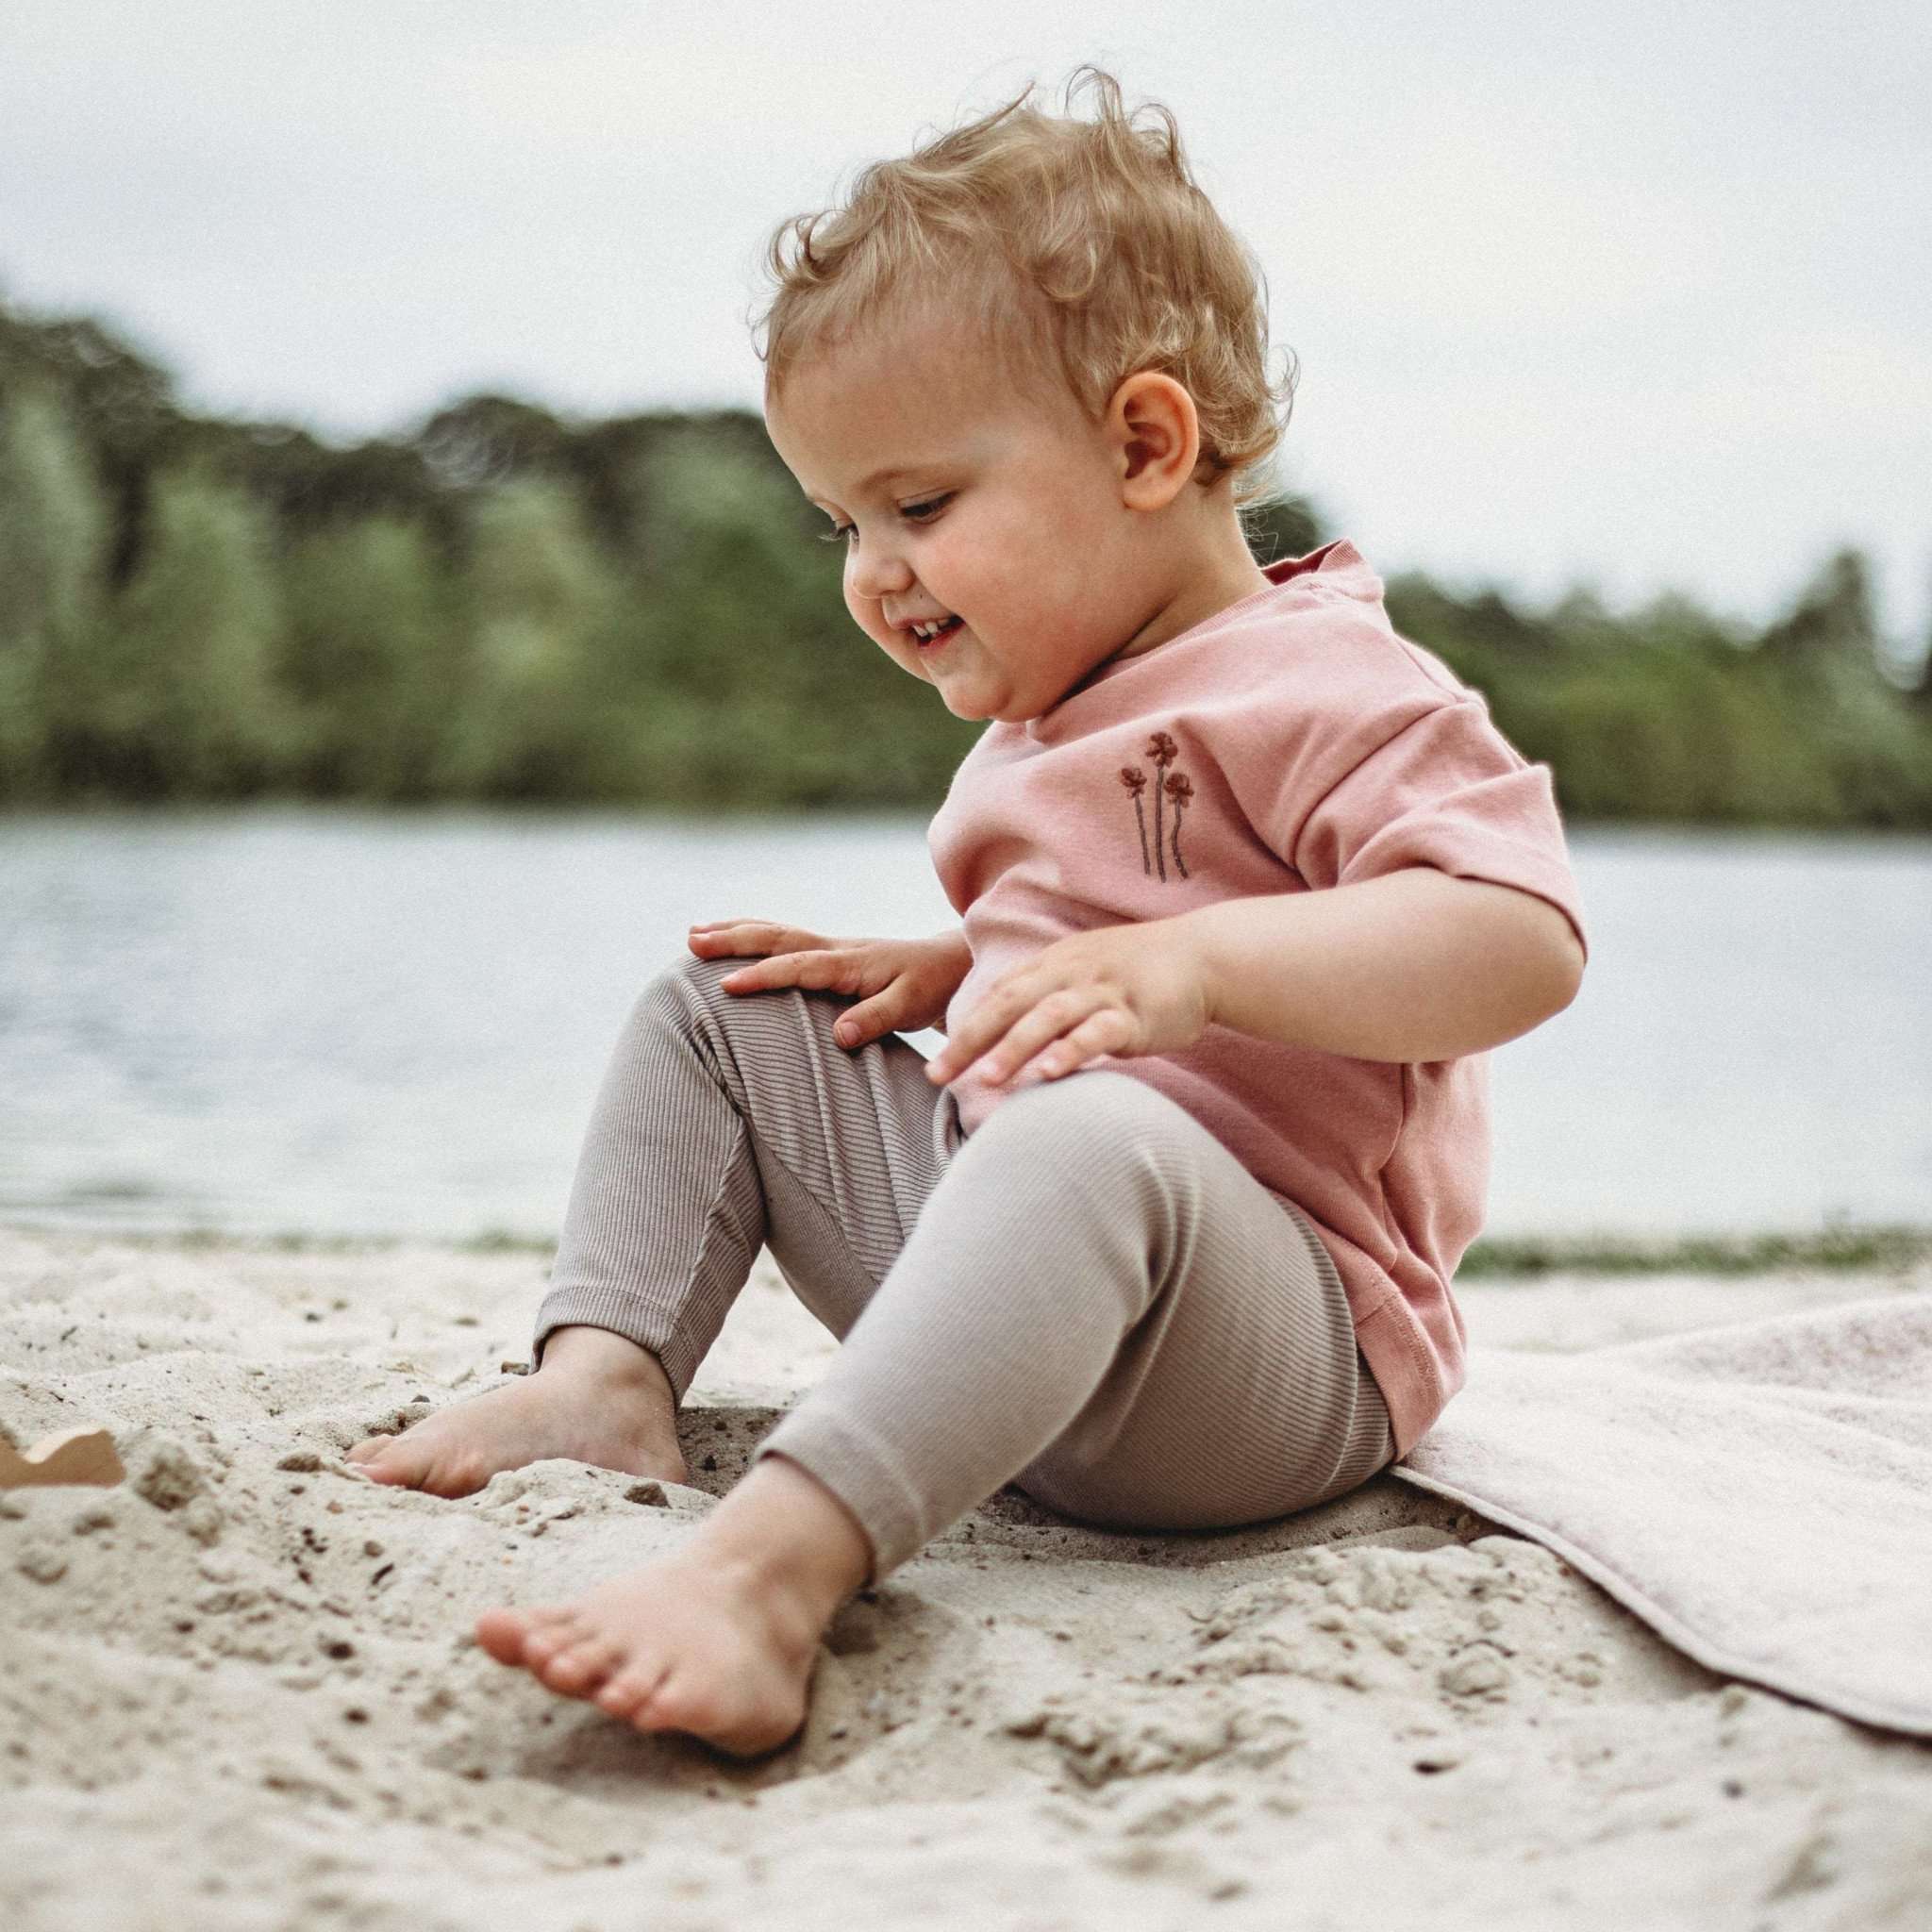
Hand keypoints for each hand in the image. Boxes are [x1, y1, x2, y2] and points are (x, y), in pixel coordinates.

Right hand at [687, 920, 971, 1048]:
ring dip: (736, 932)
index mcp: (851, 963)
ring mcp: (833, 948)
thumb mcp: (913, 1006)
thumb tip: (840, 1033)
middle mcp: (837, 949)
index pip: (798, 967)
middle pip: (777, 938)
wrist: (955, 964)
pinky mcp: (833, 955)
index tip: (726, 986)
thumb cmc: (934, 987)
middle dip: (733, 939)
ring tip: (695, 933)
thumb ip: (877, 1018)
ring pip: (777, 934)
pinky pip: (786, 941)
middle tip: (691, 941)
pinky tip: (736, 939)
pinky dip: (756, 936)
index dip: (763, 976)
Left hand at [922, 918, 1211, 1089]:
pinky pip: (1098, 1032)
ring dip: (1014, 1048)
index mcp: (1053, 965)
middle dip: (970, 1041)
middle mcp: (1069, 973)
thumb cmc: (1139, 973)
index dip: (965, 1029)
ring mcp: (1101, 991)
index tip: (936, 1065)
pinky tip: (1050, 1073)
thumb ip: (1048, 998)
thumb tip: (1008, 1036)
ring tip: (985, 1079)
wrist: (1202, 956)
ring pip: (1047, 1018)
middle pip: (1009, 1005)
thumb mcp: (1084, 975)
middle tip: (939, 1075)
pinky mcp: (1134, 1012)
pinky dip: (1072, 1051)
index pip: (998, 996)